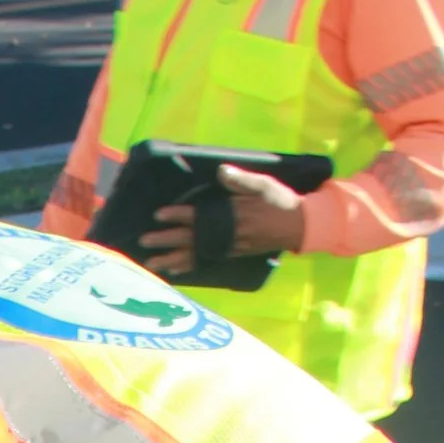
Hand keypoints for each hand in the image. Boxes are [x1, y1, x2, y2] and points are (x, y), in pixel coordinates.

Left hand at [136, 164, 307, 274]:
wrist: (299, 225)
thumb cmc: (280, 201)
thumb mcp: (263, 184)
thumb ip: (240, 180)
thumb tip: (220, 171)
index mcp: (229, 214)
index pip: (196, 215)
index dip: (176, 215)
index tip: (157, 215)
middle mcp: (224, 234)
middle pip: (188, 238)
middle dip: (165, 240)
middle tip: (144, 242)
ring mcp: (227, 247)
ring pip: (193, 255)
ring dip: (171, 259)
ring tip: (151, 264)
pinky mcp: (231, 255)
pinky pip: (205, 263)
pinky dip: (188, 267)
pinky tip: (174, 271)